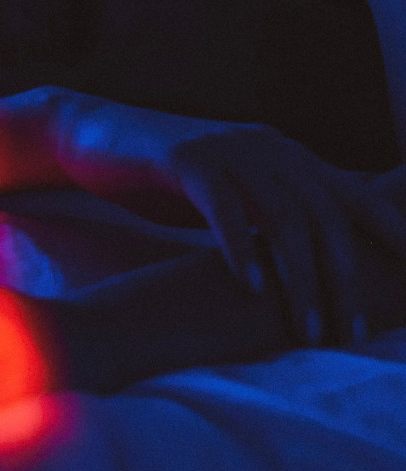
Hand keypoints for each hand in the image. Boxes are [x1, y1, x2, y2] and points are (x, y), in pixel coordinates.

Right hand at [47, 87, 405, 345]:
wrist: (93, 135)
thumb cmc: (167, 173)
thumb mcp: (234, 190)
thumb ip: (275, 211)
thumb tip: (322, 255)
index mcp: (285, 154)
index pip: (354, 198)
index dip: (390, 237)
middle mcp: (264, 145)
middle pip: (326, 214)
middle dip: (344, 279)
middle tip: (348, 334)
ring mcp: (225, 148)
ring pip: (282, 214)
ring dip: (299, 278)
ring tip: (305, 327)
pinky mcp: (184, 158)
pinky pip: (224, 206)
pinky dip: (241, 248)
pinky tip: (250, 286)